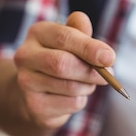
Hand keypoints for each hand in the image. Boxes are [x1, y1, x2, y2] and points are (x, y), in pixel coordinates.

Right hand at [13, 11, 114, 132]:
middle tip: (108, 74)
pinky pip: (70, 104)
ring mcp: (26, 82)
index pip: (64, 37)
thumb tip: (89, 30)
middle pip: (62, 63)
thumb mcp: (72, 42)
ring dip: (88, 86)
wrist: (39, 91)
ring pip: (69, 86)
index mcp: (37, 33)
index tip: (110, 57)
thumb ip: (81, 33)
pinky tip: (73, 96)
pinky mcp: (35, 105)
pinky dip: (81, 100)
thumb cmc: (62, 58)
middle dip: (90, 70)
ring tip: (87, 83)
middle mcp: (25, 56)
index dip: (89, 47)